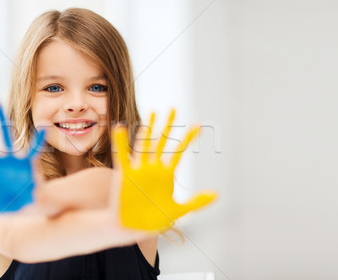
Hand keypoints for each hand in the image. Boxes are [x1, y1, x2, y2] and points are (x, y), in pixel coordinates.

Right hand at [111, 109, 217, 232]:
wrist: (131, 229)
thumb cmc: (151, 220)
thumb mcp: (178, 211)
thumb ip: (196, 202)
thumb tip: (216, 194)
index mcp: (166, 175)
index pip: (179, 152)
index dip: (188, 138)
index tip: (197, 124)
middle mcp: (153, 168)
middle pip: (162, 141)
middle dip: (168, 125)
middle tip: (173, 108)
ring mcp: (139, 170)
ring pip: (145, 144)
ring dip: (148, 129)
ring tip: (152, 112)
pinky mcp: (125, 175)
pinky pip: (123, 156)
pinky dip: (121, 142)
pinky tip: (121, 127)